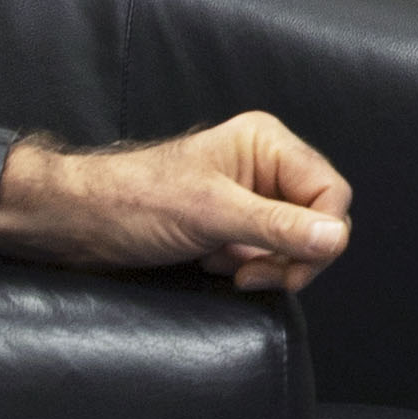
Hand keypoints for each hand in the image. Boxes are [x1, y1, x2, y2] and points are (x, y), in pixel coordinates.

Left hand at [14, 111, 353, 289]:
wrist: (82, 222)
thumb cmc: (135, 202)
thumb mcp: (211, 215)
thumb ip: (277, 227)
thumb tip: (335, 238)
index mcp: (267, 144)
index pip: (331, 192)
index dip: (321, 235)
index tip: (293, 267)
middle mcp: (265, 166)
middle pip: (319, 219)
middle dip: (293, 255)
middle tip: (254, 273)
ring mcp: (250, 196)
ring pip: (295, 241)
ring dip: (269, 264)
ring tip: (229, 267)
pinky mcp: (233, 224)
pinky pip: (268, 252)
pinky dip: (250, 267)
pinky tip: (217, 264)